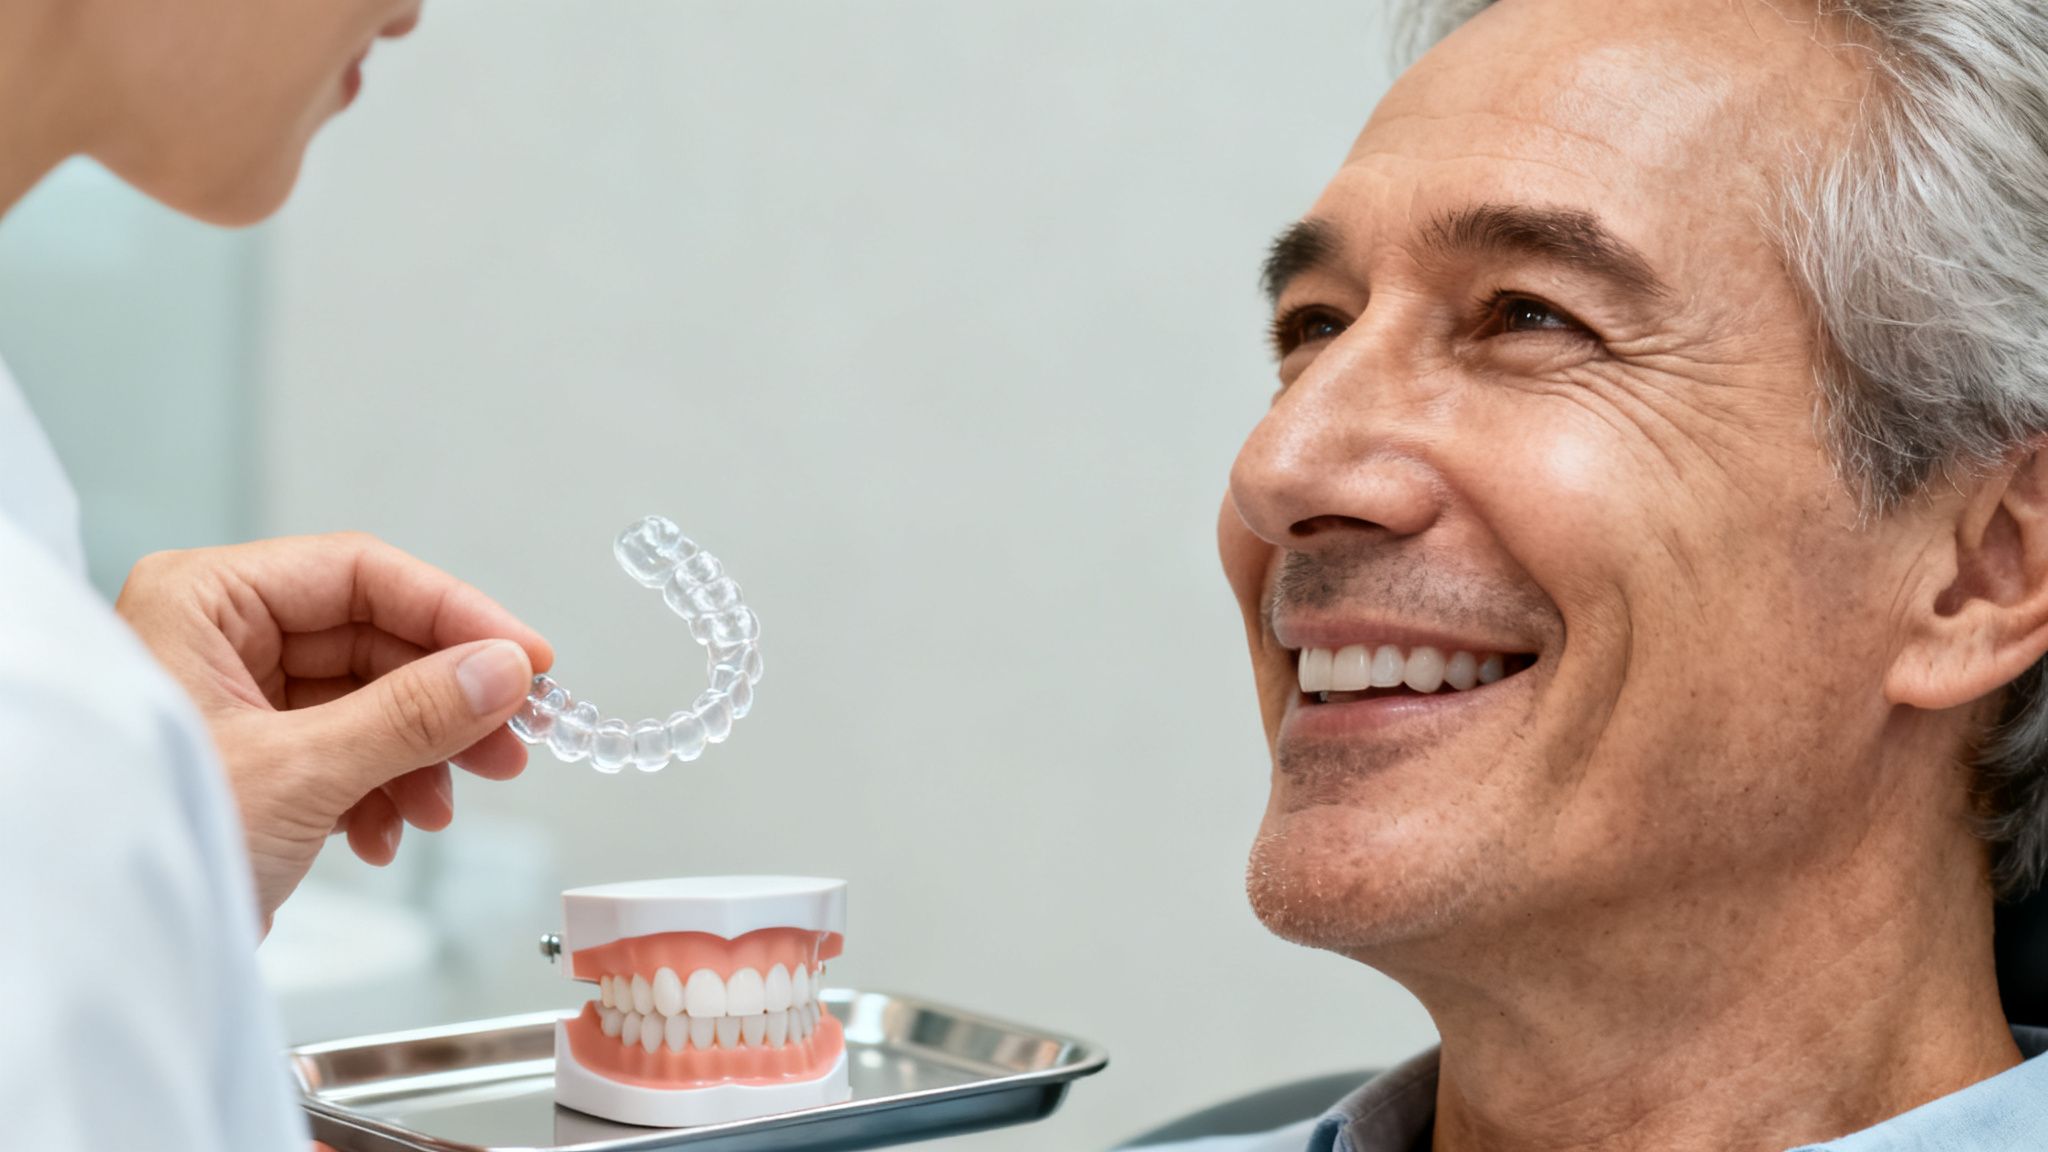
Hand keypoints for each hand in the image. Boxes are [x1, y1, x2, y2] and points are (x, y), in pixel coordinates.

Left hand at [117, 532, 552, 930]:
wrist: (108, 948)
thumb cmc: (150, 841)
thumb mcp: (300, 770)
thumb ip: (413, 714)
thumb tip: (505, 671)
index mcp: (204, 601)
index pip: (358, 573)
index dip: (454, 613)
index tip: (527, 657)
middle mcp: (217, 637)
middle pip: (372, 641)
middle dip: (445, 702)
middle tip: (511, 741)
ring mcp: (236, 699)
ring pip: (368, 700)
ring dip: (420, 756)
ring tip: (446, 805)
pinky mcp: (255, 758)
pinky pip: (346, 749)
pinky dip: (382, 790)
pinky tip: (389, 832)